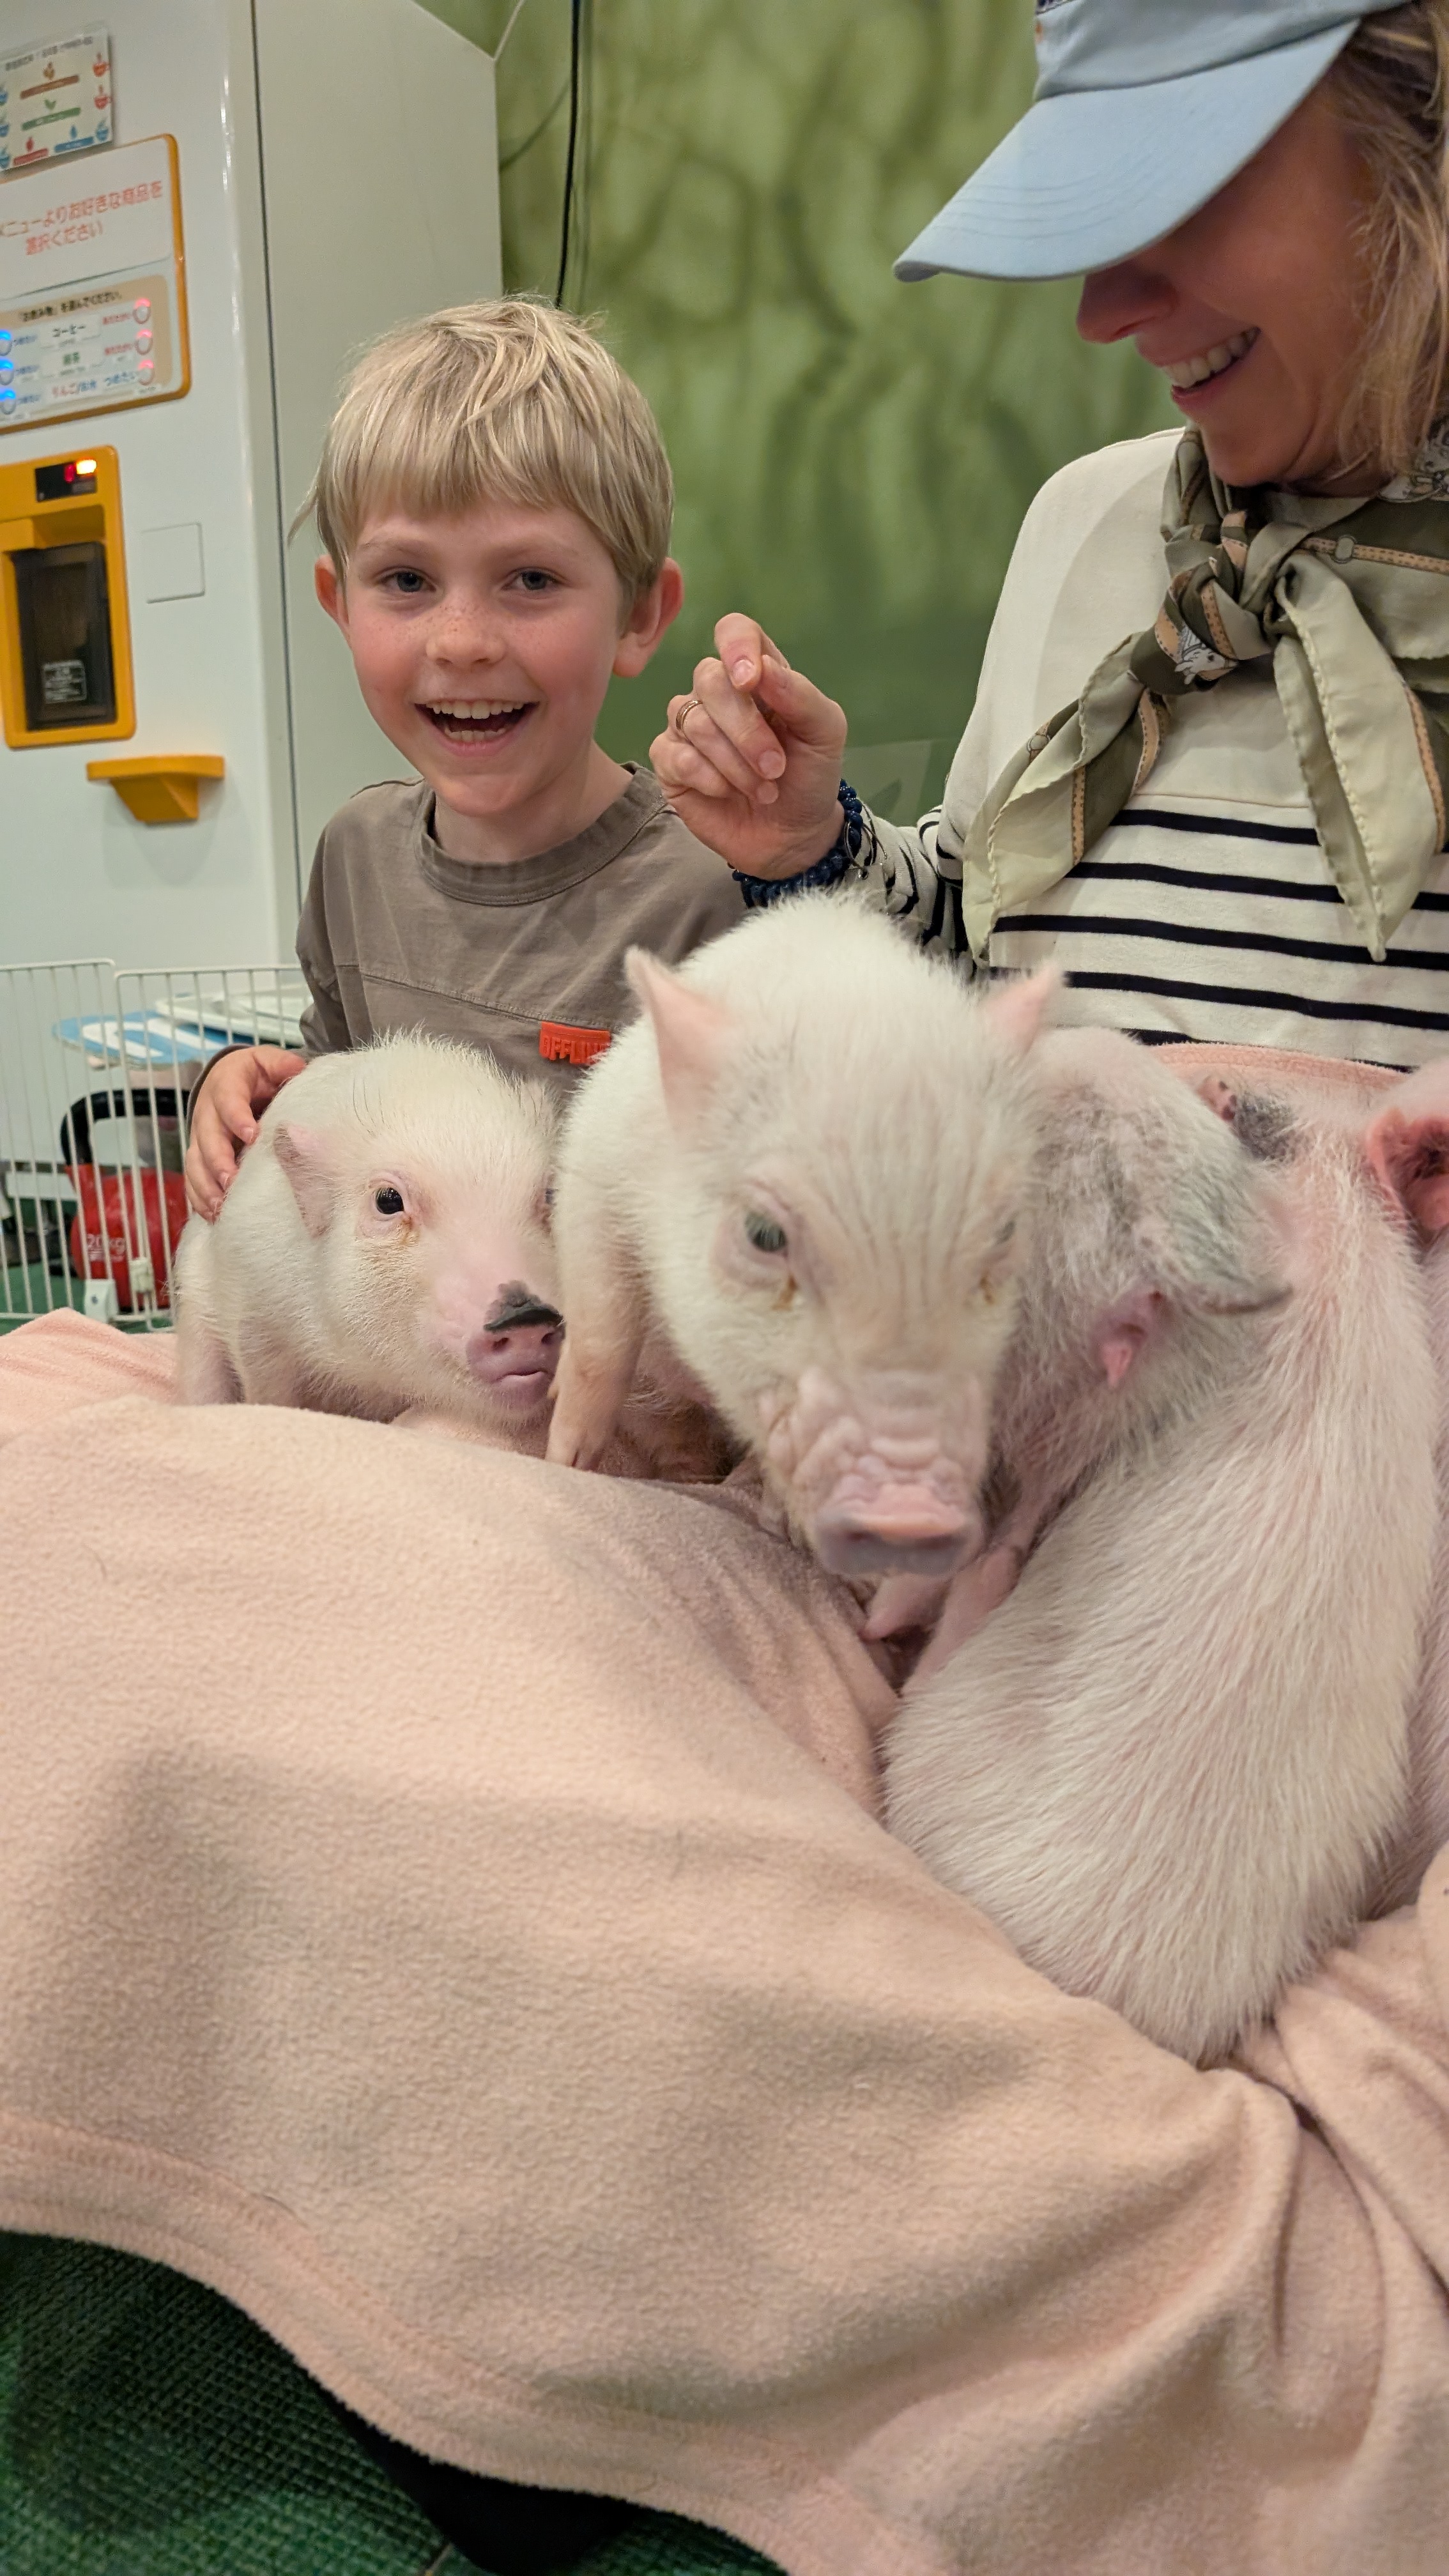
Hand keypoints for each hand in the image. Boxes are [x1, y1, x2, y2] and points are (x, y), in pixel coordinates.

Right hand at [184, 1045, 305, 1219]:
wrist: (232, 1080)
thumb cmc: (256, 1074)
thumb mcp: (269, 1061)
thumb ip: (283, 1065)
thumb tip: (298, 1070)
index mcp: (225, 1084)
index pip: (228, 1100)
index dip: (237, 1118)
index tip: (252, 1136)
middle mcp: (207, 1111)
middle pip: (207, 1137)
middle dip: (218, 1161)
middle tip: (232, 1181)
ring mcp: (200, 1136)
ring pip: (195, 1162)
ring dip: (206, 1185)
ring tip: (220, 1206)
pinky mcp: (199, 1157)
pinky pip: (193, 1179)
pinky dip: (199, 1198)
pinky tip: (213, 1214)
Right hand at [651, 615, 847, 880]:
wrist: (794, 835)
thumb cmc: (810, 777)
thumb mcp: (825, 734)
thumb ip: (800, 695)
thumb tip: (760, 668)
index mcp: (757, 674)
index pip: (734, 632)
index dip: (737, 647)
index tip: (750, 680)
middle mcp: (717, 693)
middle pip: (709, 679)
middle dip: (746, 729)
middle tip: (775, 767)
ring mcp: (689, 727)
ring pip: (693, 721)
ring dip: (734, 762)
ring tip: (763, 788)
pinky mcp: (671, 764)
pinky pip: (673, 755)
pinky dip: (707, 777)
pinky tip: (728, 793)